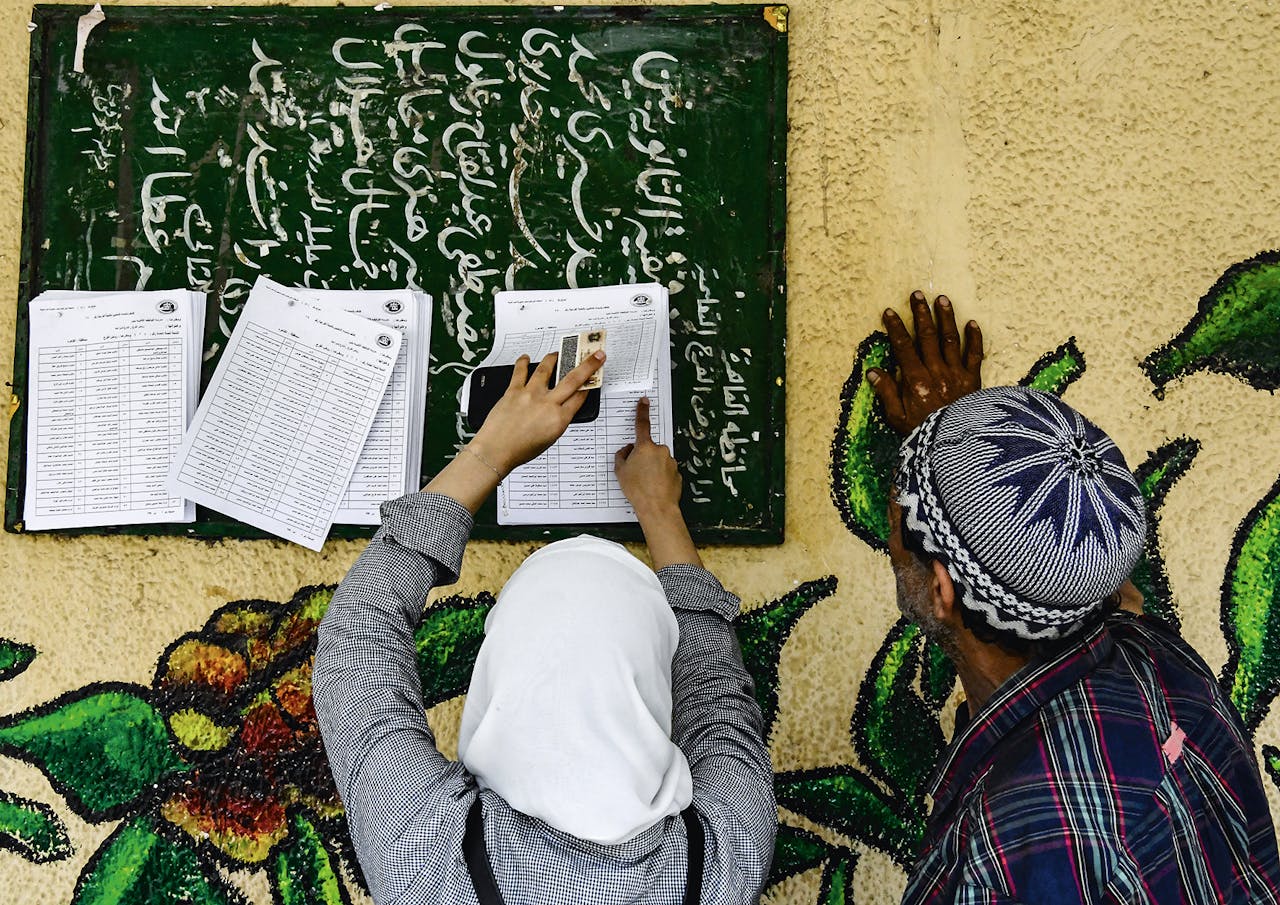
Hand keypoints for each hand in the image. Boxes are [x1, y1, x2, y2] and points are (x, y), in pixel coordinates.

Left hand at [470, 351, 604, 474]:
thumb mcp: (549, 439)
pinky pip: (520, 372)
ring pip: (546, 369)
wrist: (496, 450)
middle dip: (588, 365)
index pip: (580, 396)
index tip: (594, 376)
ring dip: (553, 358)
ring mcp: (530, 395)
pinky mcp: (513, 391)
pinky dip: (522, 362)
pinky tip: (525, 358)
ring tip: (557, 354)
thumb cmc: (520, 450)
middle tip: (595, 356)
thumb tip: (561, 407)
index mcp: (559, 419)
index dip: (590, 384)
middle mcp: (546, 404)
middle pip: (573, 380)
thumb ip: (557, 420)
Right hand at [615, 398, 700, 568]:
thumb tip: (627, 451)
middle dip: (643, 457)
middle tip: (636, 473)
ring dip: (652, 468)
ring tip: (645, 484)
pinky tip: (654, 487)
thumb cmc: (638, 490)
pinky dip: (660, 477)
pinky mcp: (677, 472)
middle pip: (648, 449)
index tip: (644, 401)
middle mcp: (660, 451)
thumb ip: (622, 456)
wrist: (657, 507)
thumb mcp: (620, 471)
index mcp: (645, 447)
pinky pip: (666, 471)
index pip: (642, 424)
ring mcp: (671, 461)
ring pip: (658, 461)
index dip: (642, 411)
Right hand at [867, 290, 982, 434]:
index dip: (895, 328)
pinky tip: (972, 323)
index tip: (889, 312)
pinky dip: (974, 338)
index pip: (903, 347)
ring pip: (950, 339)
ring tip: (941, 299)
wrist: (957, 447)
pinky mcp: (973, 380)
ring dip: (945, 317)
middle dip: (921, 314)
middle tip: (917, 295)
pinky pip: (975, 355)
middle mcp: (936, 371)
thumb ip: (886, 393)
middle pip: (927, 336)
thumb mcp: (897, 419)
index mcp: (915, 380)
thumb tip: (873, 372)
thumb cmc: (924, 435)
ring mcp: (956, 374)